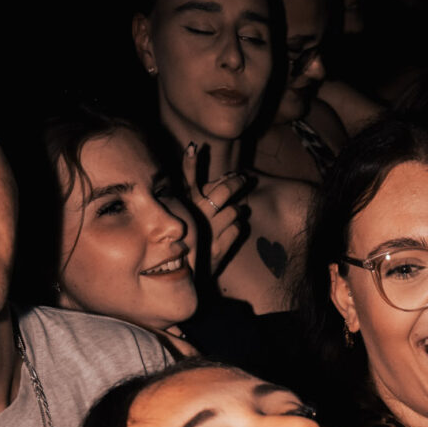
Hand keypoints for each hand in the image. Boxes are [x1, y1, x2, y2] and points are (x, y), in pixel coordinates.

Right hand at [184, 143, 251, 281]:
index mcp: (185, 207)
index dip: (194, 164)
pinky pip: (238, 229)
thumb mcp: (183, 212)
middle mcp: (196, 217)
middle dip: (236, 183)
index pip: (189, 179)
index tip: (199, 152)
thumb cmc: (186, 238)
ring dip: (238, 210)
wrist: (184, 274)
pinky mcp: (219, 249)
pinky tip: (233, 228)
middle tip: (243, 179)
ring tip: (237, 210)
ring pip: (234, 211)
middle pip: (224, 191)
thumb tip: (208, 159)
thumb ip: (193, 187)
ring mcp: (209, 233)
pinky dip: (238, 227)